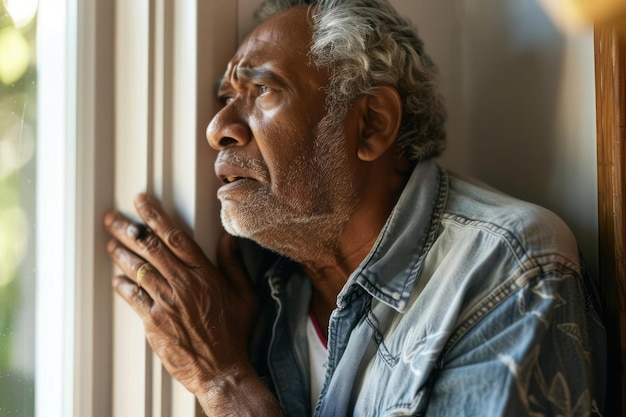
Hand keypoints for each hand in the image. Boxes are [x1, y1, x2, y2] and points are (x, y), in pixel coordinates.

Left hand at [104, 193, 258, 397]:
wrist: (221, 369)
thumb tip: (228, 239)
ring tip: (110, 243)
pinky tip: (117, 277)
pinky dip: (123, 284)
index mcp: (205, 274)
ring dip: (121, 253)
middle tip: (112, 218)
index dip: (156, 216)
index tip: (142, 202)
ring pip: (138, 269)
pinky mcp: (154, 321)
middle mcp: (183, 283)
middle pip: (150, 248)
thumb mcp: (244, 296)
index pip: (176, 237)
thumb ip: (234, 265)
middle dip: (128, 229)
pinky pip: (133, 297)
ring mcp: (166, 302)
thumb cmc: (234, 333)